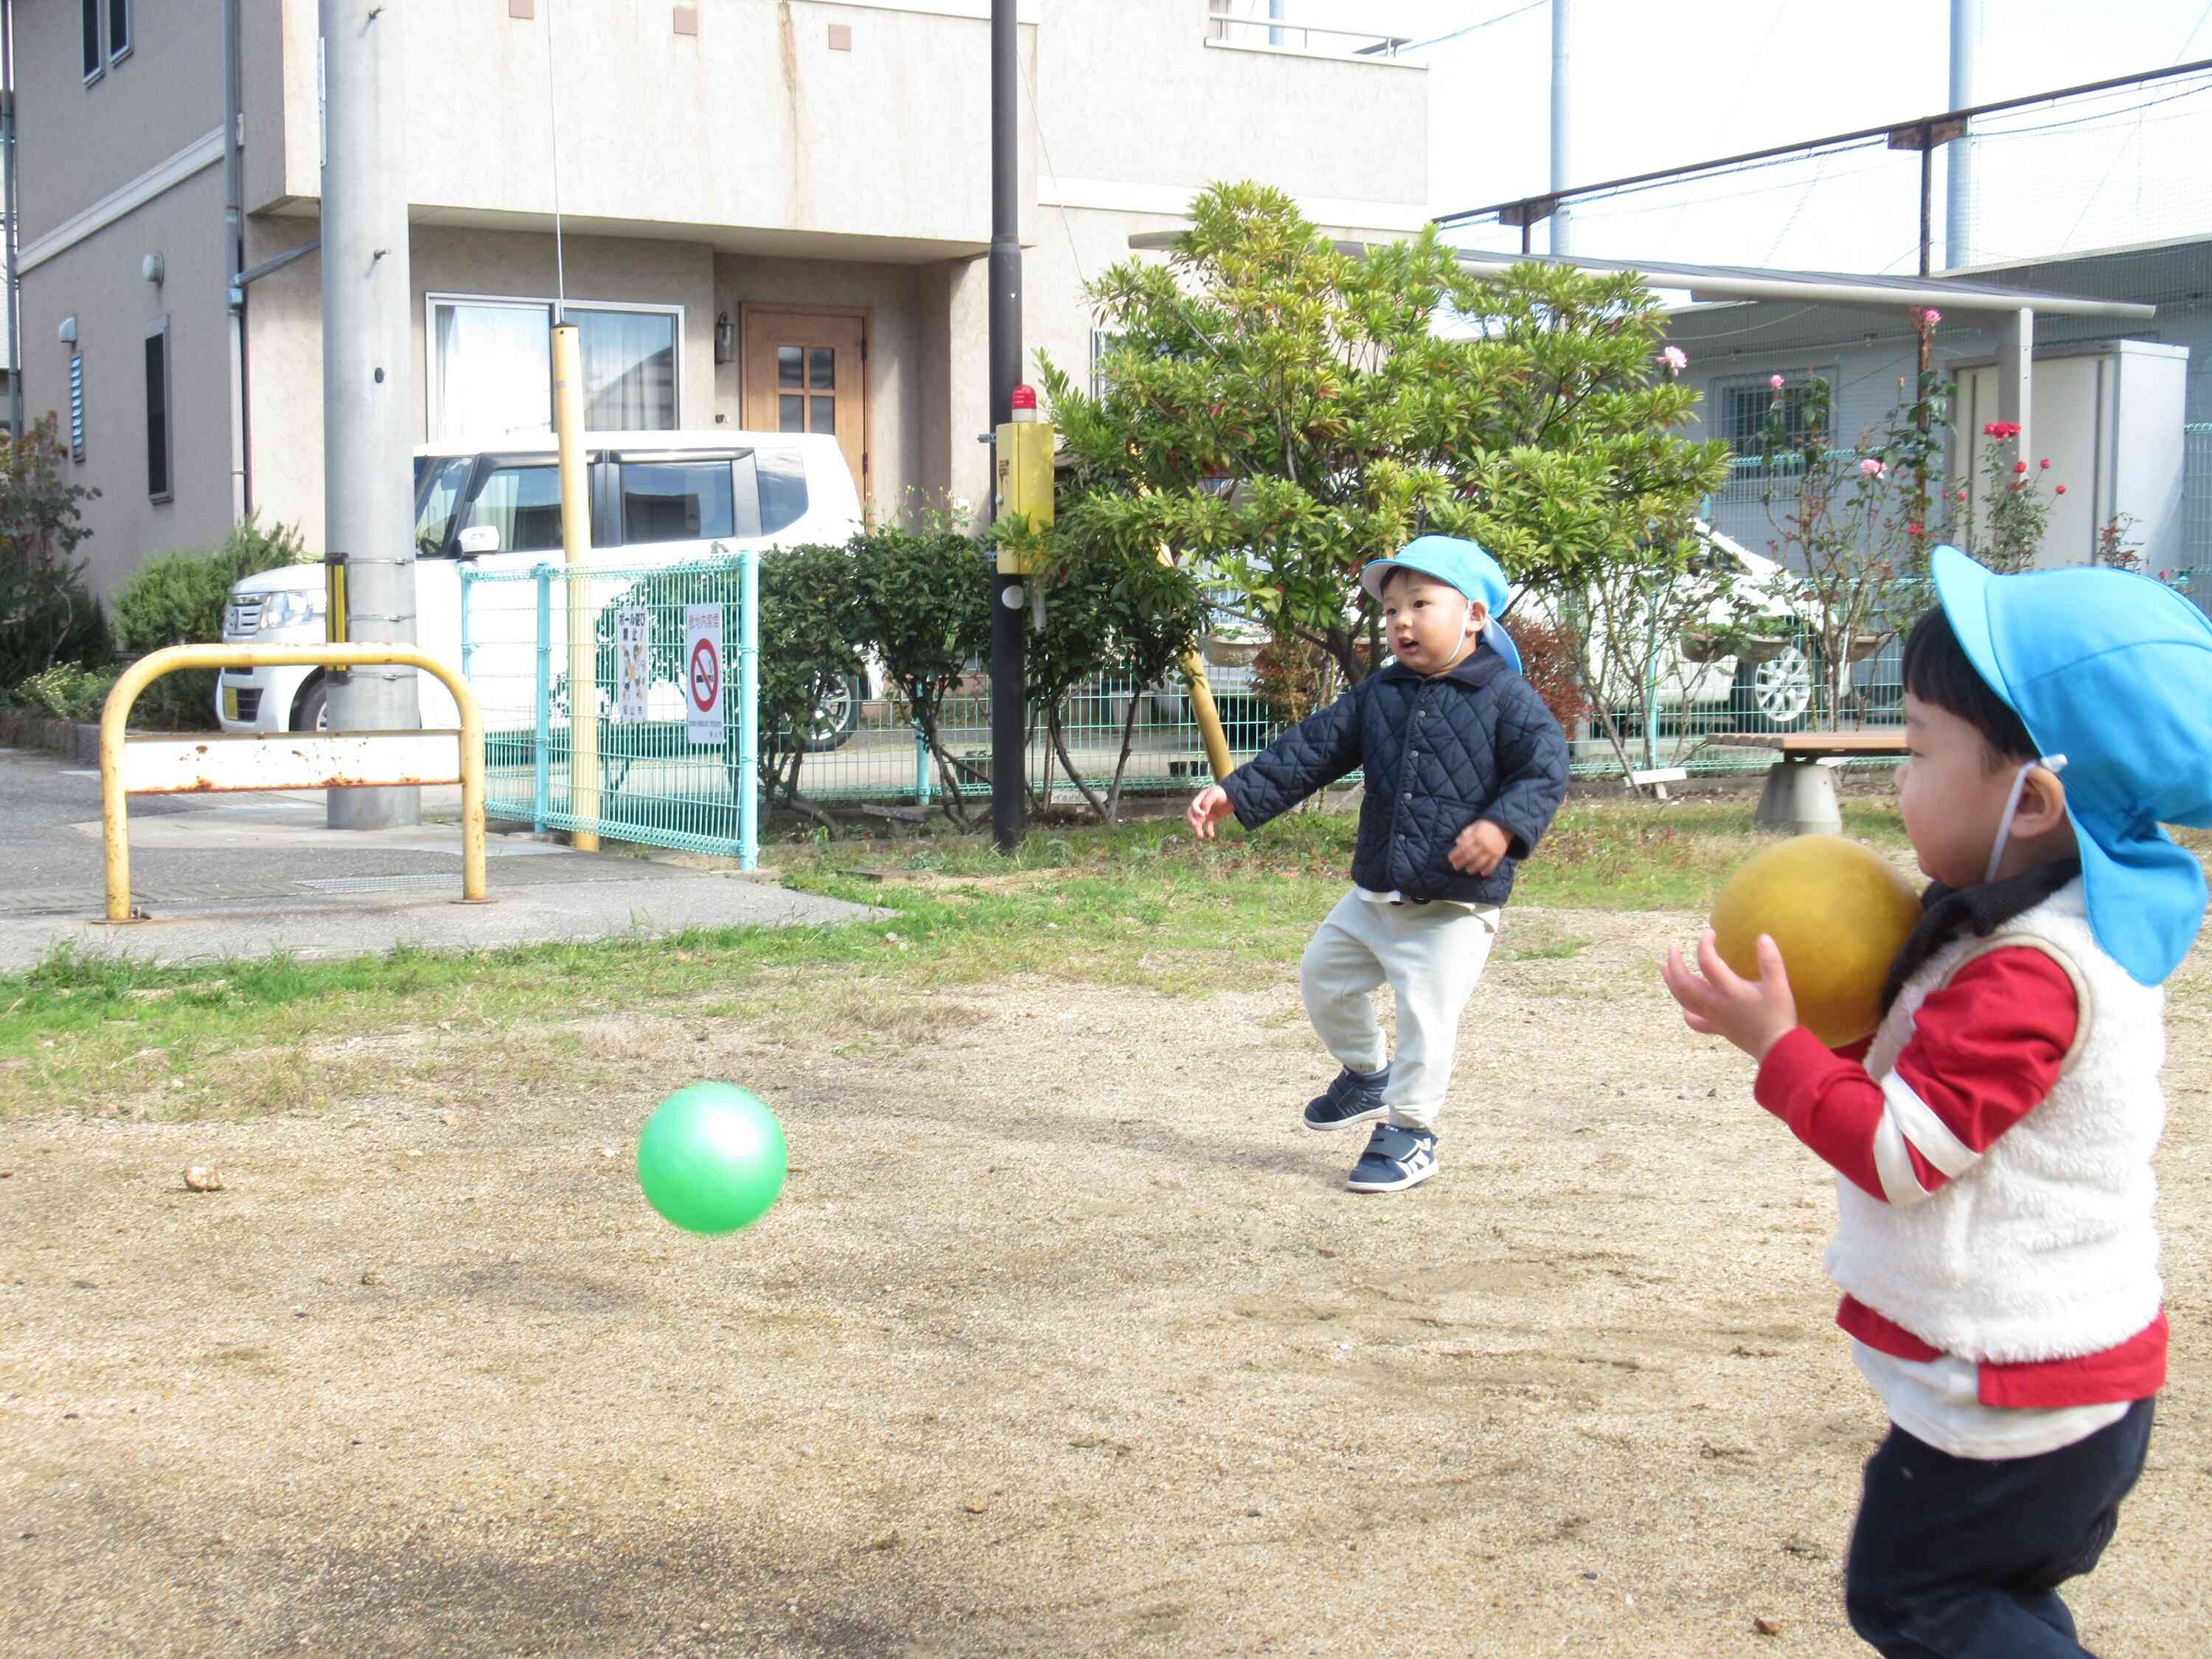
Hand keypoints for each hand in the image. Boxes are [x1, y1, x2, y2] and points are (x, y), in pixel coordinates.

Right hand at [1187, 785, 1234, 840]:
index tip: (1203, 815)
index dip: (1196, 811)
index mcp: (1200, 798)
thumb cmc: (1224, 792)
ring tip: (1201, 836)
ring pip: (1199, 822)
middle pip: (1192, 814)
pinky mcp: (1213, 817)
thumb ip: (1207, 802)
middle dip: (1192, 820)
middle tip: (1196, 825)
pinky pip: (1208, 826)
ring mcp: (1207, 812)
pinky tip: (1211, 835)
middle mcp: (1201, 805)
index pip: (1193, 806)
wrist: (1236, 795)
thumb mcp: (1215, 794)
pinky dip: (1209, 831)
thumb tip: (1202, 813)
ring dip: (1198, 829)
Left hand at [1449, 819, 1510, 875]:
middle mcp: (1483, 844)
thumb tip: (1457, 842)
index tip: (1450, 858)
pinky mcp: (1499, 855)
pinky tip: (1482, 874)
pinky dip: (1487, 870)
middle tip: (1455, 866)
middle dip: (1461, 862)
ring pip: (1480, 862)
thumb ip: (1466, 833)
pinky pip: (1493, 865)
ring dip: (1473, 868)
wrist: (1505, 826)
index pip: (1463, 847)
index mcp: (1477, 836)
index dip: (1456, 854)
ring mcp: (1492, 851)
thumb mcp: (1475, 825)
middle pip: (1470, 856)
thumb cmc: (1487, 825)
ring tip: (1468, 870)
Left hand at [1660, 930, 1798, 1060]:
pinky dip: (1685, 1010)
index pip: (1706, 961)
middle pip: (1683, 982)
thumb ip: (1770, 960)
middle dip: (1674, 963)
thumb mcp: (1779, 985)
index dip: (1705, 943)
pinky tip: (1683, 1004)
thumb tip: (1762, 936)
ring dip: (1670, 982)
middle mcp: (1714, 1003)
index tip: (1711, 933)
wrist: (1777, 1049)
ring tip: (1663, 968)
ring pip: (1682, 999)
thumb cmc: (1778, 1015)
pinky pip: (1694, 1020)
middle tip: (1672, 948)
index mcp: (1729, 989)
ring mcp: (1712, 1017)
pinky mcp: (1716, 1028)